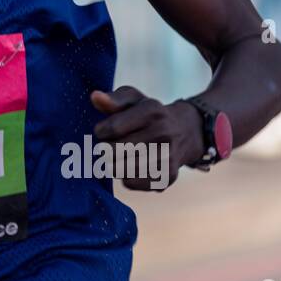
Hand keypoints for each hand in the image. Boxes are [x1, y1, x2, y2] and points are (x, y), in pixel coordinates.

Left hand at [90, 86, 204, 190]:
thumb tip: (95, 97)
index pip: (112, 128)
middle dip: (104, 149)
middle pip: (114, 151)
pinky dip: (124, 177)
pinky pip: (131, 183)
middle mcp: (163, 133)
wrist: (186, 132)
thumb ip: (113, 99)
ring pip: (120, 169)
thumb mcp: (134, 100)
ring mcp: (167, 156)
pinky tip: (130, 166)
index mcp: (152, 111)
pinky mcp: (167, 176)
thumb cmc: (149, 114)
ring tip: (118, 156)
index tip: (103, 131)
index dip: (101, 131)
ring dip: (112, 164)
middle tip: (109, 145)